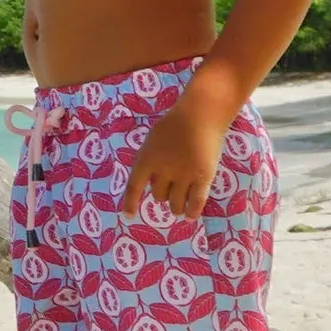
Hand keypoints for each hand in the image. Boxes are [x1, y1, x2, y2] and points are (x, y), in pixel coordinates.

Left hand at [122, 90, 233, 222]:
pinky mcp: (203, 177)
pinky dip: (192, 211)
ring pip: (176, 203)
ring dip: (177, 206)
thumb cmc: (174, 125)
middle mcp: (162, 170)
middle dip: (164, 194)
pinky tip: (190, 215)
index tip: (128, 215)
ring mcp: (183, 175)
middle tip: (171, 188)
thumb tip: (152, 180)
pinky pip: (196, 202)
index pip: (134, 186)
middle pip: (159, 195)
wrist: (200, 115)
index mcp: (145, 159)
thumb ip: (151, 160)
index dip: (130, 202)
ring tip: (179, 207)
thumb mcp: (153, 141)